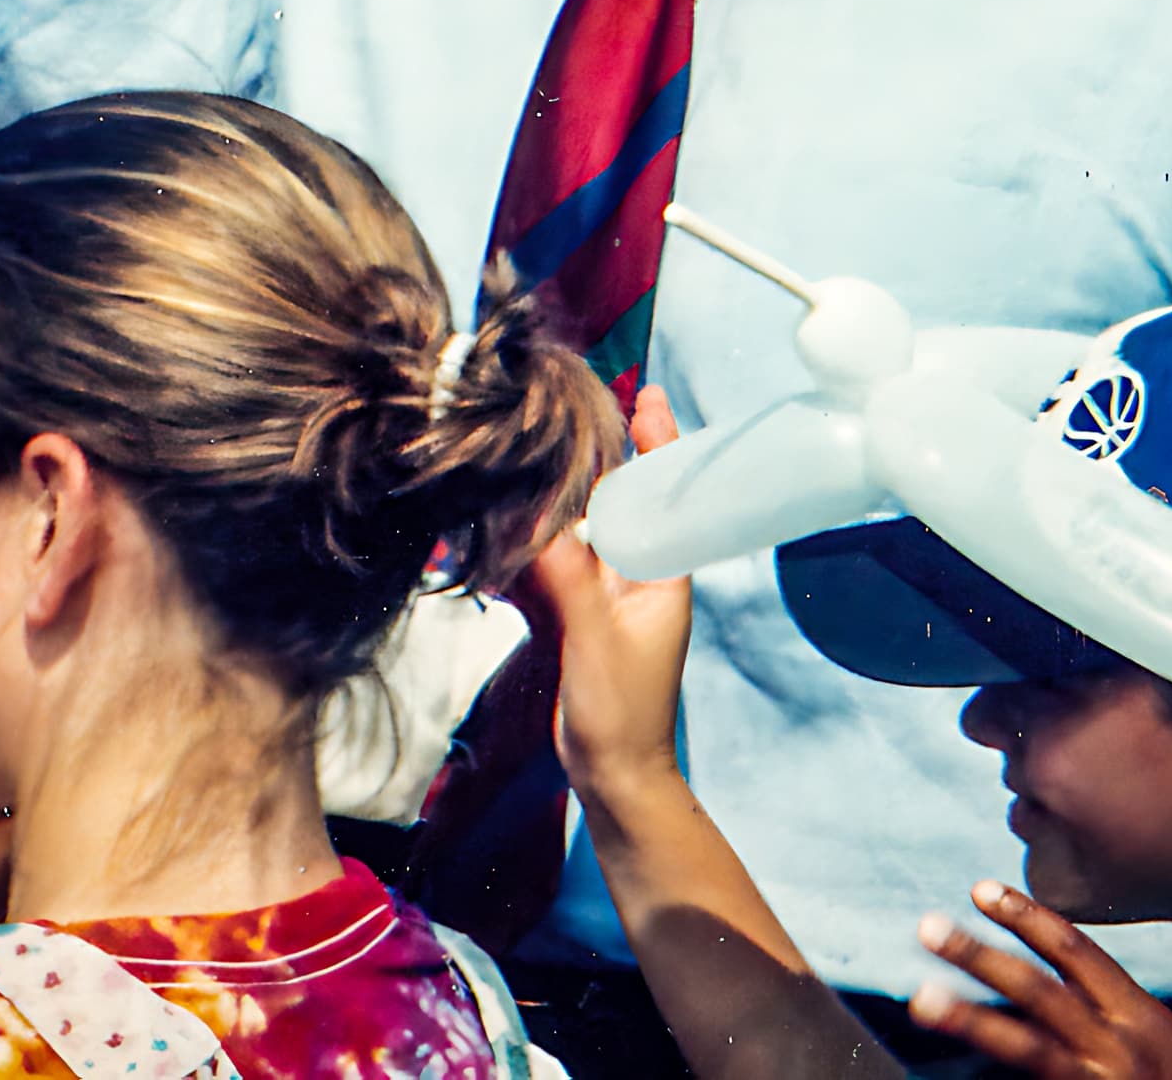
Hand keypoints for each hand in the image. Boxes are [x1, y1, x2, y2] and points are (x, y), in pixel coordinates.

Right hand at [513, 386, 692, 805]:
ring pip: (583, 531)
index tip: (647, 393)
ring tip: (532, 453)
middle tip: (574, 406)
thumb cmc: (622, 712)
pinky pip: (556, 568)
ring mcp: (607, 596)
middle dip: (600, 457)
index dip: (656, 442)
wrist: (614, 777)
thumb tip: (542, 516)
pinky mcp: (577, 617)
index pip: (663, 492)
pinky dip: (535, 546)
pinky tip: (508, 525)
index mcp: (662, 573)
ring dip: (560, 499)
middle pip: (620, 502)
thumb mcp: (597, 638)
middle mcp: (638, 575)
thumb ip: (570, 576)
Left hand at [907, 883, 1171, 1079]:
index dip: (1026, 917)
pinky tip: (956, 1075)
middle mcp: (1116, 1045)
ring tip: (922, 998)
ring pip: (1026, 1049)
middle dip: (981, 957)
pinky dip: (990, 1077)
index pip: (1075, 951)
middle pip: (1039, 992)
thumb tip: (1028, 978)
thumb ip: (1099, 1005)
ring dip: (970, 1020)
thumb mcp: (1152, 1033)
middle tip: (926, 927)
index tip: (979, 888)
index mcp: (1137, 1013)